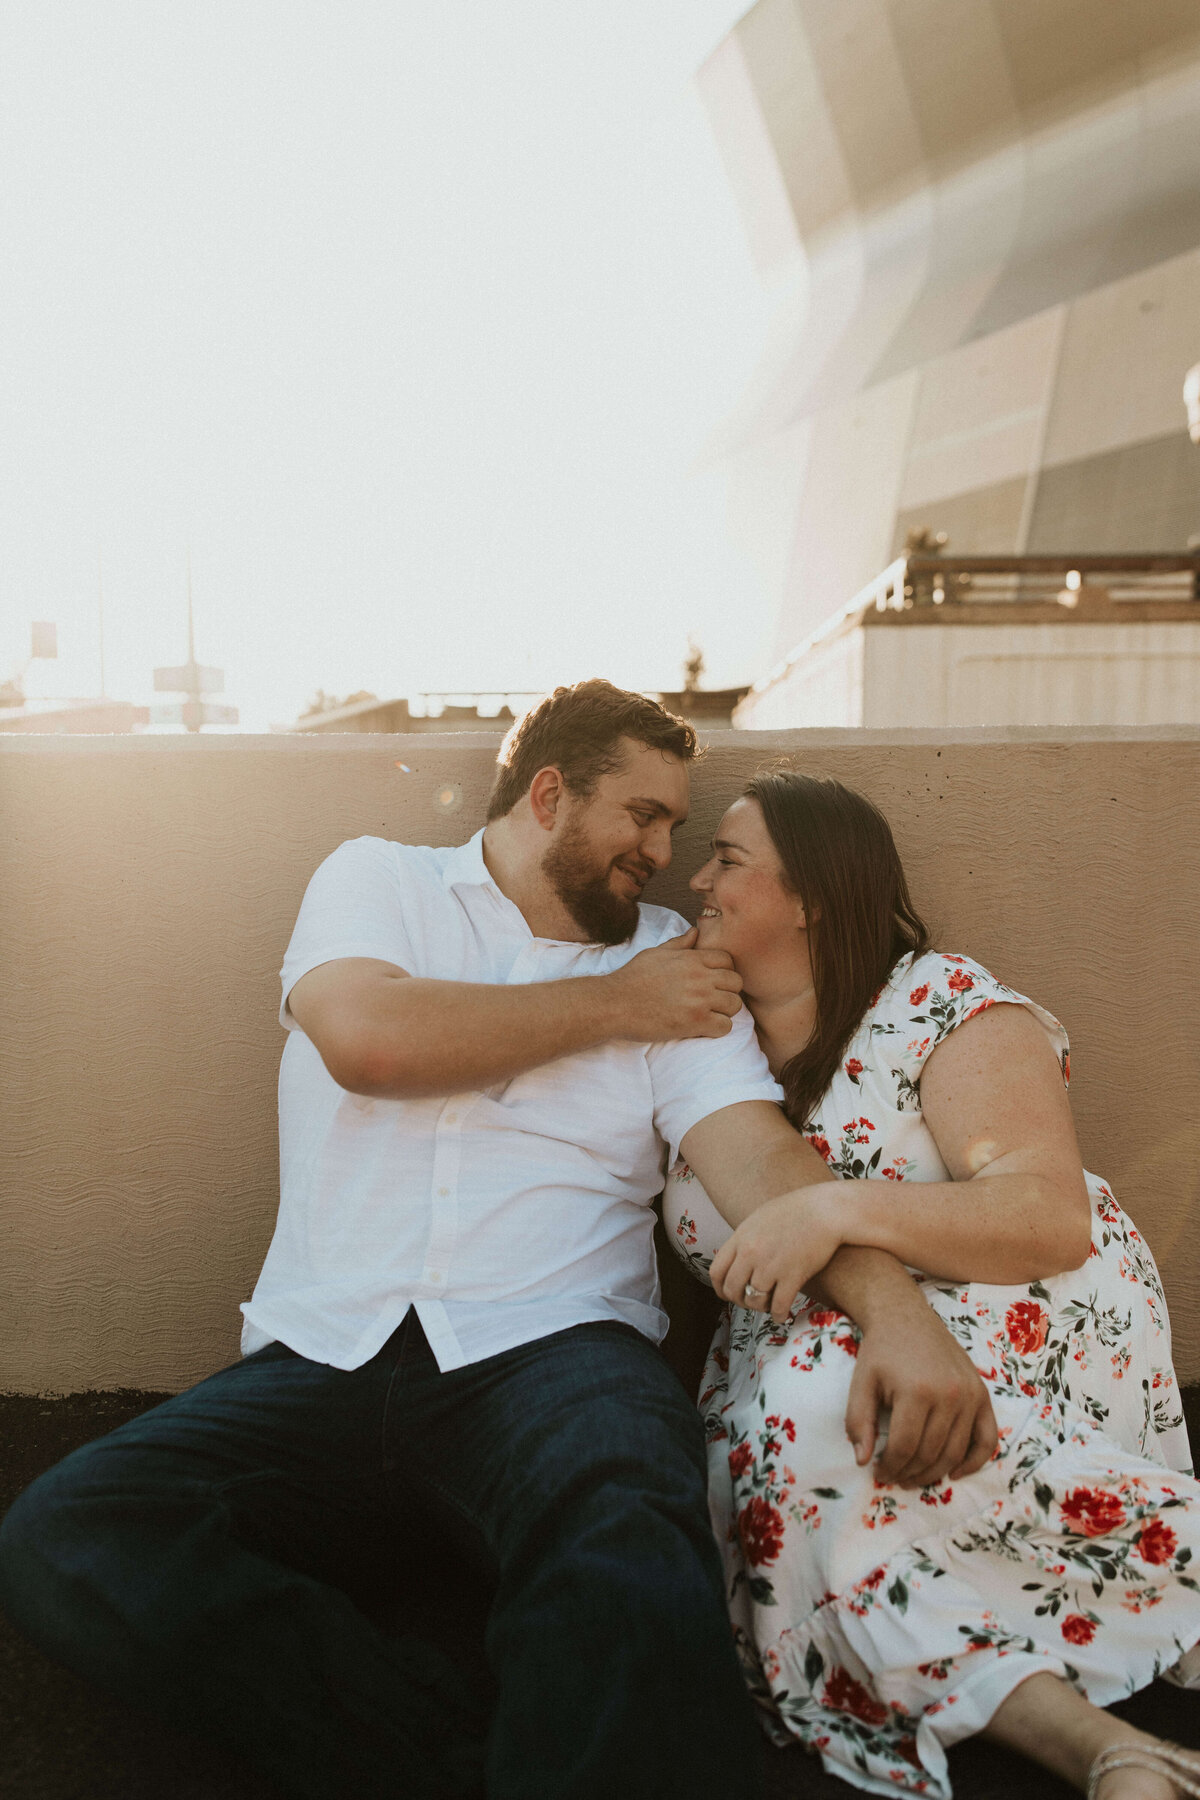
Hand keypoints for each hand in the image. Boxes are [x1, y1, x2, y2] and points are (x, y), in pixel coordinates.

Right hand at [607, 929, 742, 1040]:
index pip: (728, 960)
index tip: (712, 981)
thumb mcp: (655, 953)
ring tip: (709, 1014)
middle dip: (728, 991)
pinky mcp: (695, 1022)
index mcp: (691, 958)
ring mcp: (699, 1000)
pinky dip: (717, 1029)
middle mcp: (699, 976)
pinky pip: (725, 1026)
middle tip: (713, 1000)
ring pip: (735, 1005)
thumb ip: (679, 944)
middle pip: (736, 982)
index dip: (723, 971)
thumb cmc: (632, 978)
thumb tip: (695, 931)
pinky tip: (703, 1027)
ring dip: (725, 1011)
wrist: (614, 1004)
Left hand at [709, 1186, 843, 1320]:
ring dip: (761, 1308)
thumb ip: (747, 1239)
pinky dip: (779, 1315)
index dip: (721, 1289)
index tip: (730, 1294)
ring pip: (754, 1300)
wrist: (827, 1210)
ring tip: (769, 1306)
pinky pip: (778, 1306)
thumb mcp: (761, 1218)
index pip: (716, 1272)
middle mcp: (751, 1253)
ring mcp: (771, 1265)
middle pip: (732, 1290)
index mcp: (741, 1237)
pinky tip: (783, 1314)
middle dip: (740, 1301)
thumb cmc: (798, 1211)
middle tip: (752, 1302)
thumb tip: (739, 1258)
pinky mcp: (793, 1276)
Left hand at [845, 1293, 998, 1488]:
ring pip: (956, 1452)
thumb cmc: (881, 1352)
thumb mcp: (861, 1383)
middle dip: (909, 1473)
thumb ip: (858, 1421)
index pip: (904, 1447)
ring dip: (934, 1473)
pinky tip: (954, 1472)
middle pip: (930, 1453)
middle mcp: (950, 1394)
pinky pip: (988, 1439)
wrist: (906, 1317)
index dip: (889, 1466)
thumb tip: (862, 1461)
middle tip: (895, 1478)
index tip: (877, 1472)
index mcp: (917, 1391)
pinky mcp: (983, 1394)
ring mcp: (971, 1395)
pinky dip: (974, 1461)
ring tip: (914, 1477)